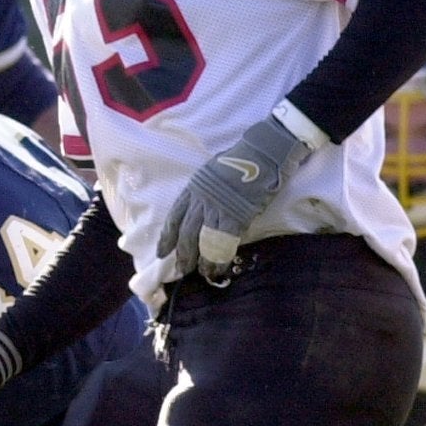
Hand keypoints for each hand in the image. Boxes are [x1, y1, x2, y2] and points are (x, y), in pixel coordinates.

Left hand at [157, 115, 311, 282]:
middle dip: (183, 254)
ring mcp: (218, 209)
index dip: (167, 237)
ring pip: (202, 241)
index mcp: (193, 188)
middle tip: (182, 269)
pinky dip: (219, 257)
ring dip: (201, 260)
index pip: (174, 217)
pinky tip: (218, 268)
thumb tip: (203, 211)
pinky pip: (223, 242)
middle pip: (185, 233)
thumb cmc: (240, 160)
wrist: (262, 153)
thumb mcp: (211, 173)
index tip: (162, 252)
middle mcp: (201, 200)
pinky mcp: (236, 216)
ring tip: (202, 272)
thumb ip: (204, 192)